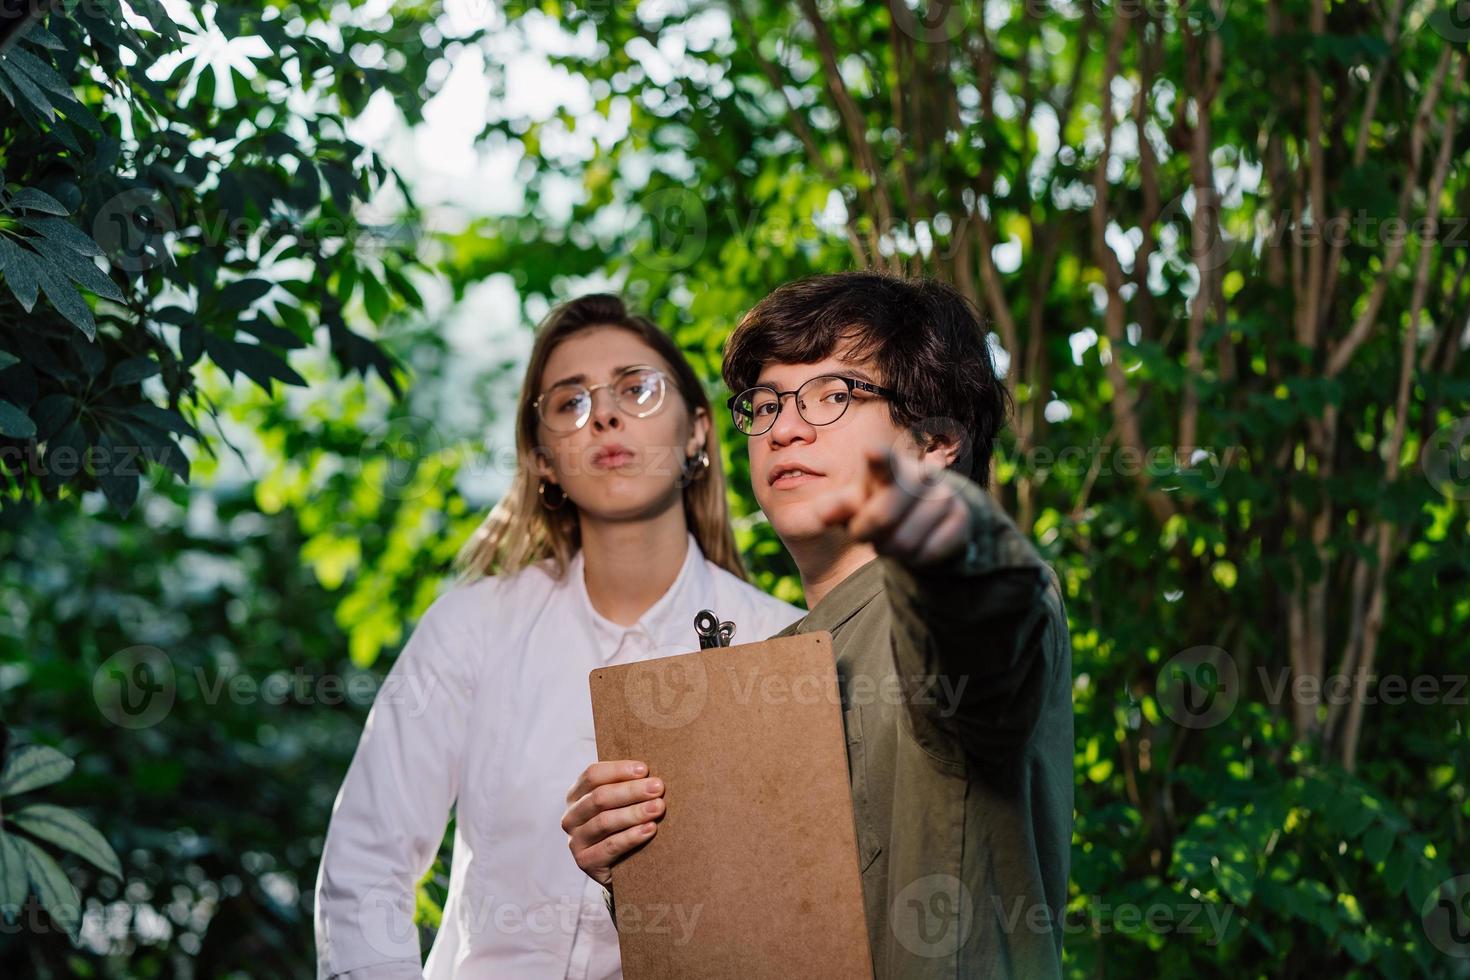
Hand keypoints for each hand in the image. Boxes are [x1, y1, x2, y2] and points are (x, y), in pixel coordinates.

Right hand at [562, 760, 665, 887]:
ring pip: (604, 821)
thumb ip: (626, 786)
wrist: (621, 868)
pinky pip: (610, 846)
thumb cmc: (624, 827)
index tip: (644, 769)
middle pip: (599, 797)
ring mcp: (576, 841)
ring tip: (658, 807)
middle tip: (657, 788)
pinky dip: (632, 836)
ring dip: (634, 813)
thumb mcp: (620, 804)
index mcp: (576, 796)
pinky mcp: (585, 862)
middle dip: (631, 791)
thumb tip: (650, 772)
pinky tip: (650, 829)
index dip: (618, 770)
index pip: (592, 775)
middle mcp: (571, 817)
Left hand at [813, 446, 970, 566]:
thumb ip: (837, 508)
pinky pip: (928, 553)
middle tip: (862, 535)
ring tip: (891, 539)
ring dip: (890, 549)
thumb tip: (822, 513)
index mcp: (890, 467)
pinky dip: (915, 559)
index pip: (884, 462)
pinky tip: (917, 547)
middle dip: (865, 533)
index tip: (871, 452)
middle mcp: (921, 475)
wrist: (928, 522)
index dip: (878, 459)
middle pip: (883, 516)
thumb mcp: (856, 506)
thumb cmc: (881, 508)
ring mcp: (945, 495)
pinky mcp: (961, 518)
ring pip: (904, 542)